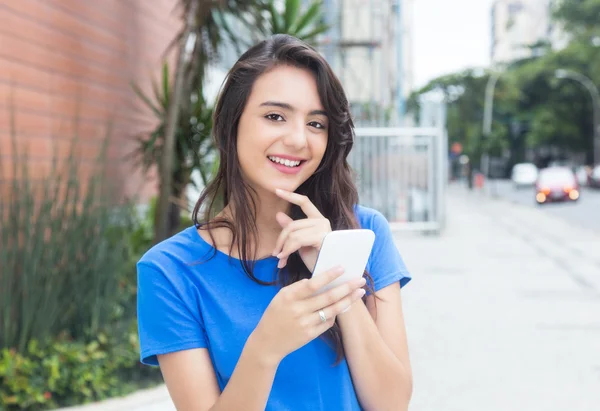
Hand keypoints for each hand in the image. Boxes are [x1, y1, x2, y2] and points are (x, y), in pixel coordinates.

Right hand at [251, 266, 365, 365]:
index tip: (342, 268)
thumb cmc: (275, 315)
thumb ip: (298, 288)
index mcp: (289, 297)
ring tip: (359, 292)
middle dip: (346, 288)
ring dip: (348, 300)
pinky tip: (343, 306)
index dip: (328, 276)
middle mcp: (298, 310)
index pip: (312, 284)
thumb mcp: (281, 297)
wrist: (267, 342)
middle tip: (360, 280)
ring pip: (332, 310)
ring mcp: (305, 324)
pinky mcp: (310, 335)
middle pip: (327, 297)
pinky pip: (328, 322)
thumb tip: (318, 280)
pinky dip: (336, 313)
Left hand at [272, 189, 330, 270]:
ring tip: (281, 260)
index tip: (276, 190)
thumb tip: (278, 214)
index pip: (304, 202)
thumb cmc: (317, 260)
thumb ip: (292, 230)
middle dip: (280, 240)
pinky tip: (284, 260)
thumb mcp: (300, 244)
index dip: (290, 195)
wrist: (328, 275)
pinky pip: (297, 240)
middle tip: (275, 254)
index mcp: (318, 220)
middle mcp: (322, 221)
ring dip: (283, 248)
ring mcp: (323, 228)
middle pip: (292, 225)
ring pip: (293, 234)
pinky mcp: (322, 237)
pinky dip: (287, 250)